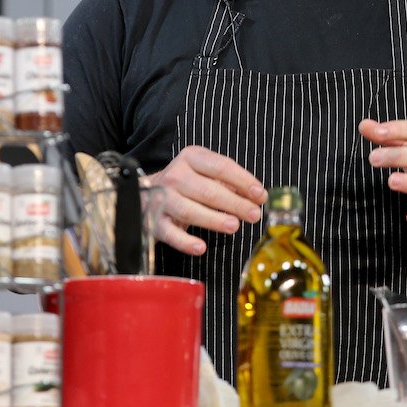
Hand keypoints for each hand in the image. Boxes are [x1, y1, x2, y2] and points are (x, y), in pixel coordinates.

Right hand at [148, 145, 266, 255]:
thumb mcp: (205, 174)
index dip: (243, 181)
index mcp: (191, 158)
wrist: (146, 193)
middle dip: (234, 203)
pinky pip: (170, 233)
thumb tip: (257, 196)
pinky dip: (185, 241)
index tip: (260, 194)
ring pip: (189, 210)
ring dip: (214, 219)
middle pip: (208, 190)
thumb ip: (230, 183)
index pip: (221, 167)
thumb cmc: (186, 184)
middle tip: (254, 214)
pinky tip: (200, 247)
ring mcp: (162, 199)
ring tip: (234, 226)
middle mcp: (175, 176)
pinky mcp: (154, 221)